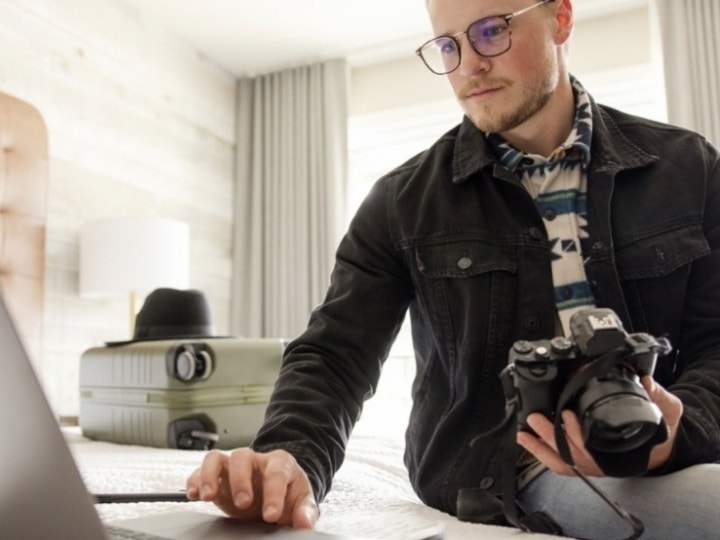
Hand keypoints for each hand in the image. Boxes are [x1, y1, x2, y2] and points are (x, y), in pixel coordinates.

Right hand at [185, 448, 318, 527]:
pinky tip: (193, 495)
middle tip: (243, 504)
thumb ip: (305, 511)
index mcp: (279, 463)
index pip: (276, 472)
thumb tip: (305, 523)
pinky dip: (195, 480)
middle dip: (241, 480)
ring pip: (216, 458)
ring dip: (210, 475)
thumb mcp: (301, 501)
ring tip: (208, 496)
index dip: (274, 493)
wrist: (276, 494)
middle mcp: (254, 461)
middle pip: (242, 457)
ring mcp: (233, 467)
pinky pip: (200, 470)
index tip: (272, 515)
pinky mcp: (217, 477)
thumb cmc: (288, 494)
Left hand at [516, 376, 682, 475]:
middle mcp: (605, 461)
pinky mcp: (585, 465)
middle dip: (551, 436)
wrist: (661, 445)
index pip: (596, 446)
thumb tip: (646, 381)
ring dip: (541, 448)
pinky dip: (543, 456)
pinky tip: (527, 442)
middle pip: (573, 454)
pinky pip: (561, 466)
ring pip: (564, 462)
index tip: (567, 414)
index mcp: (624, 450)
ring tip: (524, 432)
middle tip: (536, 417)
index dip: (578, 433)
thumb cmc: (660, 428)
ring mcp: (593, 465)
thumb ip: (658, 395)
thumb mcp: (667, 409)